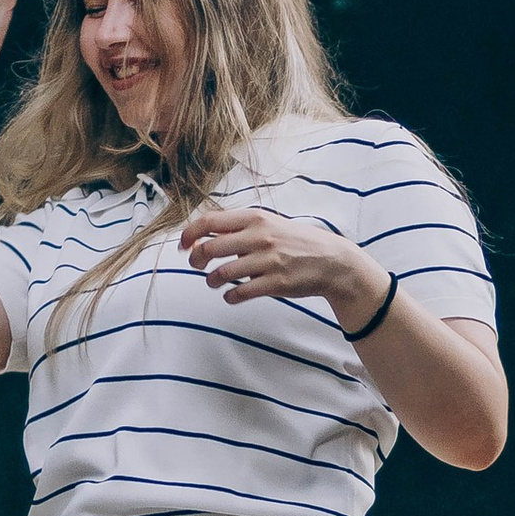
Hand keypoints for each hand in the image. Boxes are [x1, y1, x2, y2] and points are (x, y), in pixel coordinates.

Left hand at [179, 207, 381, 325]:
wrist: (331, 261)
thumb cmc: (294, 241)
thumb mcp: (268, 224)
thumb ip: (239, 229)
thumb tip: (204, 236)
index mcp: (255, 218)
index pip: (209, 222)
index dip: (189, 234)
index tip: (183, 246)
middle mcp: (259, 237)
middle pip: (210, 249)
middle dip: (196, 260)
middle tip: (197, 267)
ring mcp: (268, 260)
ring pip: (222, 273)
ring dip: (212, 281)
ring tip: (215, 283)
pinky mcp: (276, 283)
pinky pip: (241, 292)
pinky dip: (230, 297)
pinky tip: (231, 296)